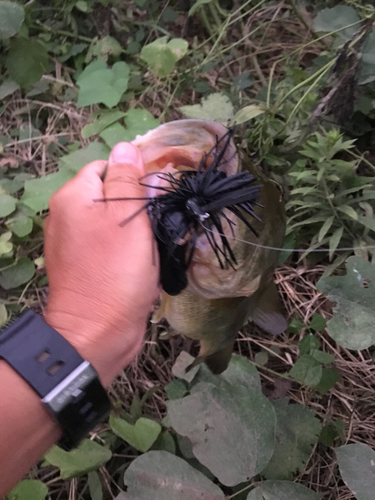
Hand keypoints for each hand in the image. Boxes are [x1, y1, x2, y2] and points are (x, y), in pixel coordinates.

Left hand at [43, 143, 158, 385]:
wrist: (99, 332)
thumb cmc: (115, 271)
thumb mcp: (127, 217)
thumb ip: (126, 179)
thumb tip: (126, 146)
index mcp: (73, 199)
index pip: (106, 168)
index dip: (134, 177)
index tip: (157, 195)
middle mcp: (68, 218)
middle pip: (111, 197)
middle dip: (139, 208)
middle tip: (159, 224)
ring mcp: (76, 245)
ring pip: (116, 224)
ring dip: (139, 232)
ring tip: (155, 246)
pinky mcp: (88, 267)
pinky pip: (113, 247)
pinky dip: (130, 251)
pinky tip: (146, 263)